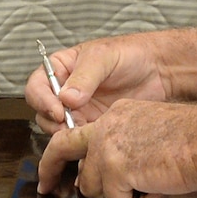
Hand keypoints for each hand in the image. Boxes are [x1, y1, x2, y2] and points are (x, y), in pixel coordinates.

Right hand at [25, 33, 170, 132]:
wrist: (159, 70)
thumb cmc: (130, 54)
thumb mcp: (103, 58)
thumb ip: (84, 77)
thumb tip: (66, 98)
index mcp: (60, 69)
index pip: (37, 86)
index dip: (42, 100)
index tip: (58, 111)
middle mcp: (64, 92)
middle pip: (43, 112)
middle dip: (52, 122)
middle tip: (69, 127)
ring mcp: (78, 111)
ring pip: (59, 129)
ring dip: (66, 135)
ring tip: (83, 135)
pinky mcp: (93, 126)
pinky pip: (79, 139)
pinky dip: (82, 143)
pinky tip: (93, 143)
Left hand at [37, 99, 196, 197]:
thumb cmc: (192, 139)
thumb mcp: (149, 130)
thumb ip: (123, 144)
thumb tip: (107, 174)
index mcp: (115, 116)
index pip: (75, 133)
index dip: (59, 153)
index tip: (52, 169)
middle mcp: (106, 128)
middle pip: (62, 151)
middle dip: (49, 171)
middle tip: (46, 189)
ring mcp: (107, 148)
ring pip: (91, 187)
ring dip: (118, 194)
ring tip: (146, 185)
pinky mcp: (115, 170)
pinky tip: (155, 188)